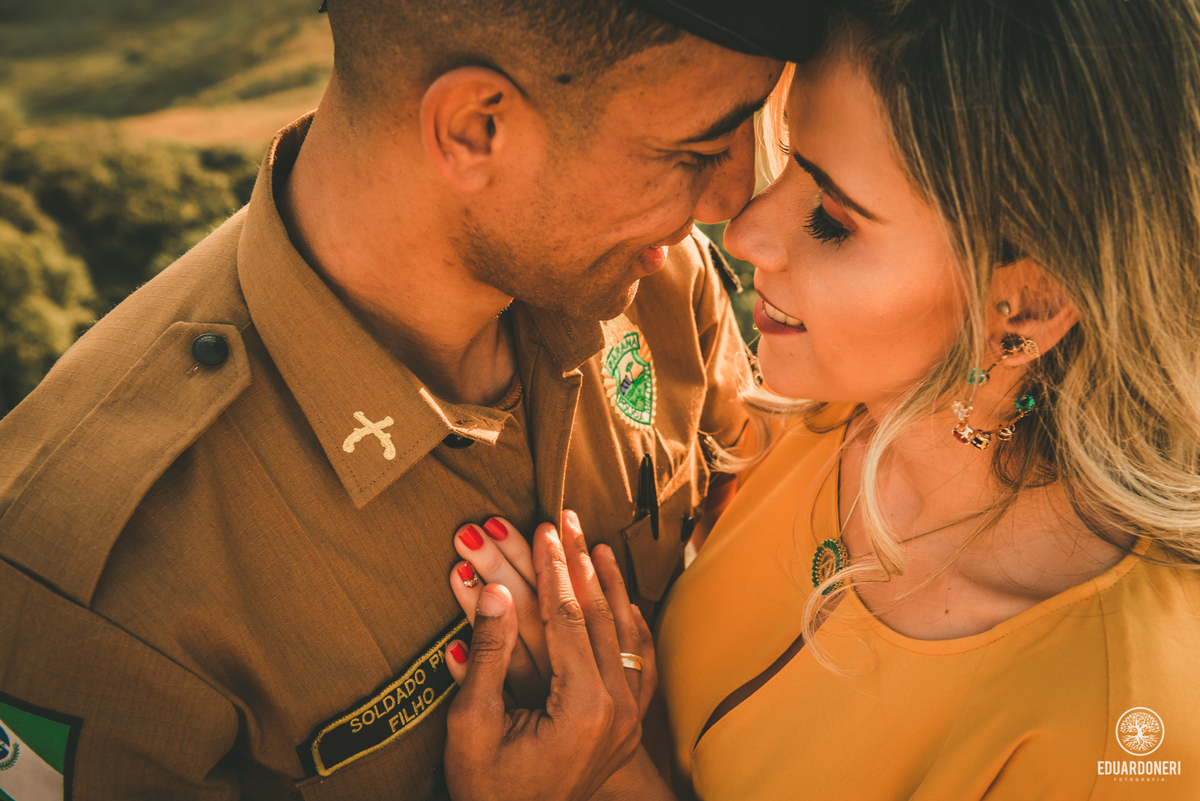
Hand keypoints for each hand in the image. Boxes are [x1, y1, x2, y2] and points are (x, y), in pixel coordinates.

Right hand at [442, 512, 656, 800]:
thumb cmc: (487, 786)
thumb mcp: (473, 725)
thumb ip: (489, 654)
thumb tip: (493, 588)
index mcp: (583, 707)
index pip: (569, 617)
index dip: (553, 569)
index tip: (543, 528)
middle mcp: (617, 709)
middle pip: (601, 616)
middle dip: (581, 562)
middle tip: (567, 519)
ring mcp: (629, 718)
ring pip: (627, 633)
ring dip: (610, 585)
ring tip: (597, 543)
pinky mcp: (628, 725)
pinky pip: (640, 660)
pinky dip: (631, 621)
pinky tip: (622, 596)